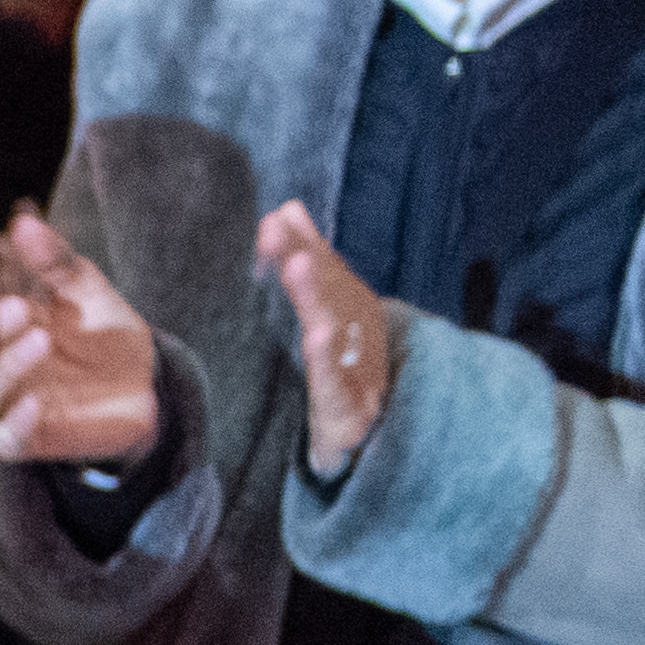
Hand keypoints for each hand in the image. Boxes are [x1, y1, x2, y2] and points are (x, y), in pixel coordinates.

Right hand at [0, 210, 161, 468]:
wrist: (148, 380)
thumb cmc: (102, 330)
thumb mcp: (85, 287)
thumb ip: (53, 260)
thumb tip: (22, 222)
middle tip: (17, 306)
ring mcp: (11, 405)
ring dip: (6, 364)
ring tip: (42, 336)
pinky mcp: (34, 440)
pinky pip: (6, 441)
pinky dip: (14, 424)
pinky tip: (35, 401)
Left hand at [257, 201, 394, 476]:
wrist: (370, 436)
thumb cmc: (347, 362)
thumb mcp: (328, 308)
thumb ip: (310, 258)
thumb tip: (288, 207)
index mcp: (348, 308)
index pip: (322, 270)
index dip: (299, 243)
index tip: (273, 217)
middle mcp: (357, 332)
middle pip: (329, 290)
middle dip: (304, 257)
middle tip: (275, 230)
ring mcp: (357, 367)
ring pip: (335, 328)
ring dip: (317, 296)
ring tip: (298, 265)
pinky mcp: (350, 407)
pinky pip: (337, 381)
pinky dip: (329, 358)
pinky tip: (317, 336)